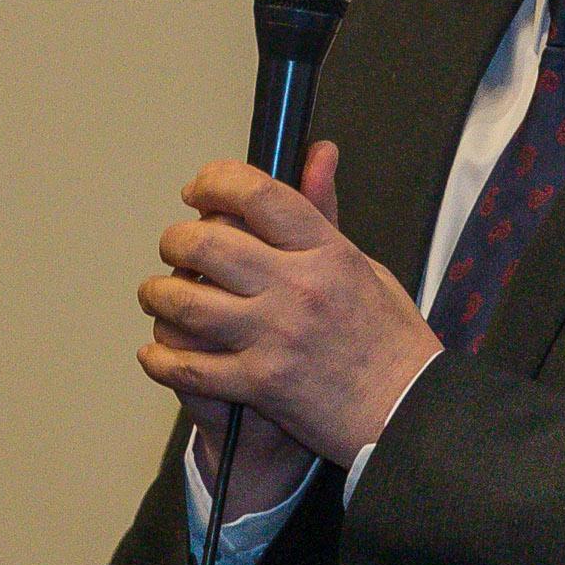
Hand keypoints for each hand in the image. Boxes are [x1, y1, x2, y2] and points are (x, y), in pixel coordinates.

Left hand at [137, 144, 439, 475]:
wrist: (410, 412)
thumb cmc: (392, 339)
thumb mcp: (365, 264)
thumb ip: (326, 212)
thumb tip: (319, 151)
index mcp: (326, 251)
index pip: (256, 194)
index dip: (215, 182)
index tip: (197, 190)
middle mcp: (297, 287)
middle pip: (207, 243)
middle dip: (176, 240)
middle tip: (173, 247)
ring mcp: (275, 336)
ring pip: (186, 302)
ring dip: (158, 295)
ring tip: (156, 295)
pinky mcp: (260, 383)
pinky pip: (188, 367)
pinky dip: (160, 360)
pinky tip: (155, 353)